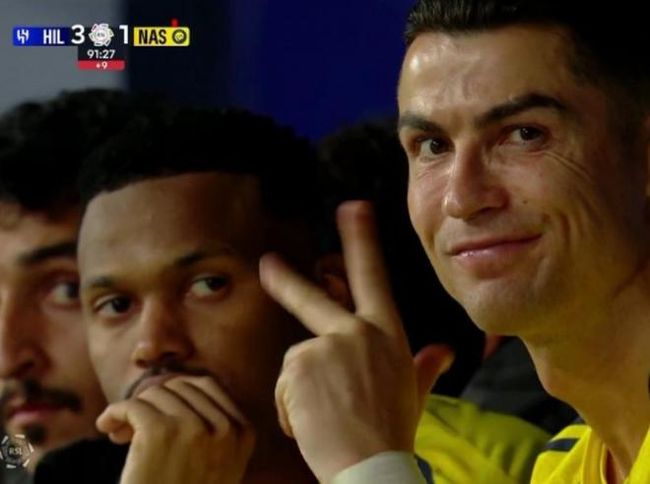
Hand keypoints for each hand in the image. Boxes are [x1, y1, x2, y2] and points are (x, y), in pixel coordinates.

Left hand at [97, 375, 254, 483]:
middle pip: (180, 386)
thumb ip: (214, 428)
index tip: (157, 411)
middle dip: (154, 401)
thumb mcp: (217, 466)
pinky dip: (114, 413)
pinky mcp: (160, 432)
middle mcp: (224, 427)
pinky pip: (133, 405)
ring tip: (121, 432)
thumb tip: (181, 383)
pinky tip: (107, 427)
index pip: (207, 385)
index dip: (177, 393)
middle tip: (134, 425)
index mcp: (243, 433)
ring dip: (133, 409)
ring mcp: (193, 428)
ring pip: (155, 393)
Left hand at [259, 200, 452, 482]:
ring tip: (327, 417)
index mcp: (386, 334)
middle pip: (314, 298)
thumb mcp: (414, 395)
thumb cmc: (391, 432)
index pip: (373, 277)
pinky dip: (291, 408)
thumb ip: (426, 368)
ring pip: (298, 360)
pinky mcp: (301, 363)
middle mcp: (358, 331)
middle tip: (267, 264)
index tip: (352, 207)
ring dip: (302, 392)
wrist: (372, 467)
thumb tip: (445, 350)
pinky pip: (285, 385)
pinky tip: (312, 424)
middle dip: (287, 280)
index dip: (361, 239)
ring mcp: (328, 344)